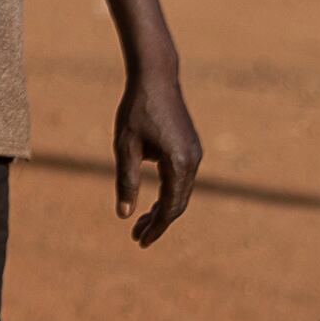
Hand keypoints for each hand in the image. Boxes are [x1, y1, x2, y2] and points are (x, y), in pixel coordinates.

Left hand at [116, 62, 199, 244]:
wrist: (156, 78)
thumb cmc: (136, 110)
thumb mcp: (125, 147)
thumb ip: (126, 182)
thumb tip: (125, 215)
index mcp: (179, 164)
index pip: (170, 207)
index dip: (155, 227)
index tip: (139, 242)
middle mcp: (193, 161)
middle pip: (178, 204)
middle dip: (158, 223)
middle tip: (137, 238)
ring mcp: (194, 154)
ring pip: (181, 193)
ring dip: (162, 210)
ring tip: (140, 224)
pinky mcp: (190, 148)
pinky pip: (181, 180)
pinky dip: (168, 194)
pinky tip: (151, 202)